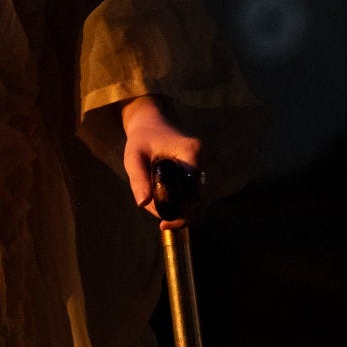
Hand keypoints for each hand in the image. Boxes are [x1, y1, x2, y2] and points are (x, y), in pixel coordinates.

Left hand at [120, 95, 205, 229]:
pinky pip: (202, 198)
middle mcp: (209, 160)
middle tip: (160, 221)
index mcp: (193, 152)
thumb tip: (143, 204)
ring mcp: (213, 167)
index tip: (163, 221)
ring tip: (160, 208)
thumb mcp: (133, 157)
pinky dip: (188, 206)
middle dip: (180, 214)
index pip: (195, 192)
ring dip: (184, 212)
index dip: (181, 211)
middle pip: (201, 201)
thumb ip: (138, 179)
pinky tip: (169, 206)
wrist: (154, 125)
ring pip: (203, 203)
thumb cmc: (142, 140)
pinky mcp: (211, 174)